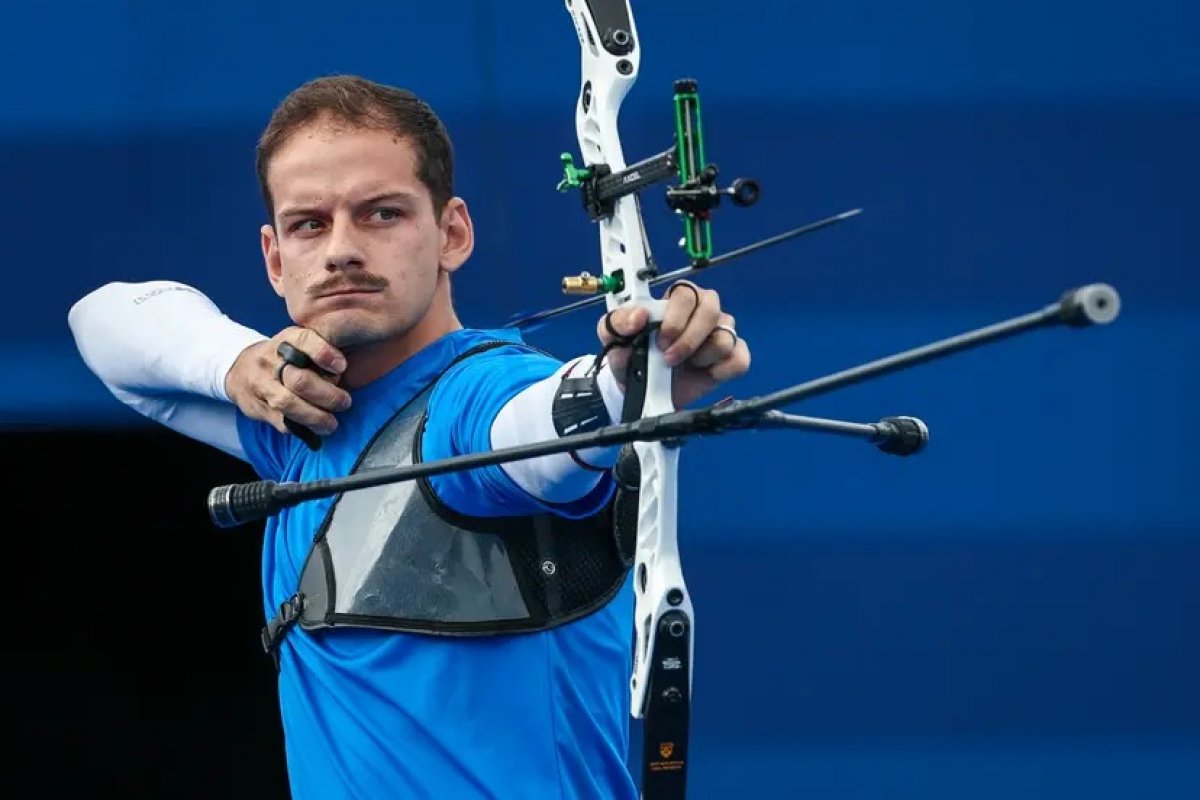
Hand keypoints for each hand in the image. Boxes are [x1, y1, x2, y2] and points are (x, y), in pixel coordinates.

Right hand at [225, 327, 350, 436]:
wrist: (239, 370)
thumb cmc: (281, 357)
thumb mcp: (296, 344)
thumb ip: (319, 352)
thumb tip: (347, 370)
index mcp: (285, 340)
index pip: (304, 340)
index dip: (324, 354)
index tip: (342, 367)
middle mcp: (270, 360)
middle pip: (300, 380)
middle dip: (327, 395)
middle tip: (344, 402)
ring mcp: (261, 384)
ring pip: (289, 403)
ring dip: (315, 417)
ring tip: (331, 423)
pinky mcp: (257, 407)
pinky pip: (281, 421)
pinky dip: (301, 428)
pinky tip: (315, 429)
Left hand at [598, 280, 749, 408]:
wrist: (642, 391)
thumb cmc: (632, 356)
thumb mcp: (613, 338)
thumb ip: (618, 323)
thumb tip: (638, 316)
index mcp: (676, 300)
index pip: (686, 293)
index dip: (676, 317)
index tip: (661, 340)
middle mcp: (703, 311)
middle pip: (711, 309)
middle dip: (690, 338)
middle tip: (670, 358)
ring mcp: (720, 333)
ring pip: (725, 337)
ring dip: (702, 357)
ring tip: (685, 365)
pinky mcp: (731, 357)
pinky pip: (740, 359)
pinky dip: (722, 370)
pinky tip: (706, 374)